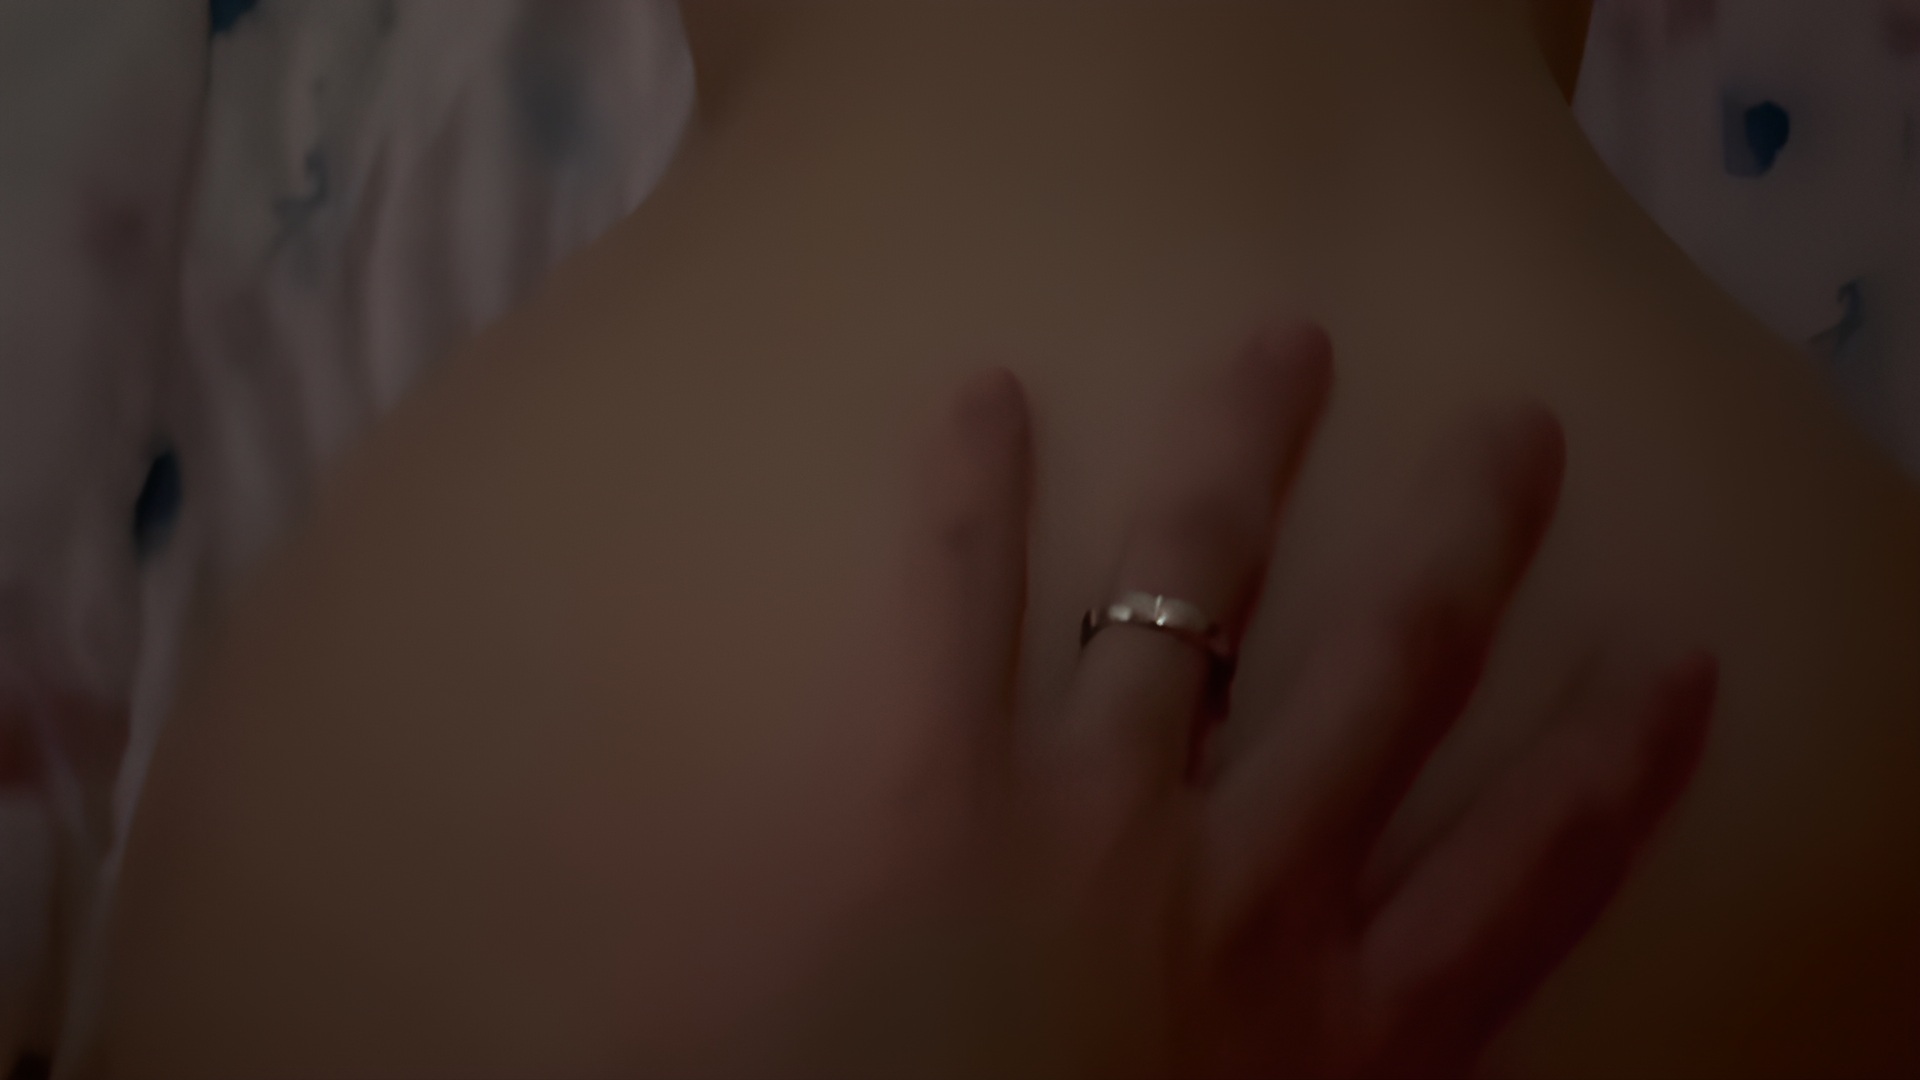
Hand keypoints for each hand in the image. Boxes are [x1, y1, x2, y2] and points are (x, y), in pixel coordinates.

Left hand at [810, 322, 1714, 1078]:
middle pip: (1387, 676)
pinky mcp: (932, 787)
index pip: (1529, 874)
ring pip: (1195, 591)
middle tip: (1514, 431)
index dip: (1617, 764)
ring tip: (1288, 347)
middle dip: (1461, 544)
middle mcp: (1246, 887)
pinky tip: (984, 392)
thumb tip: (1386, 1037)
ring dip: (1246, 459)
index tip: (1677, 661)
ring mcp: (1091, 816)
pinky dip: (969, 498)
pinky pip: (957, 609)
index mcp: (1345, 1026)